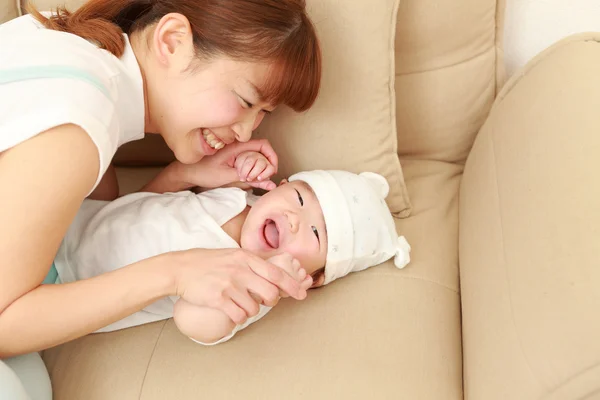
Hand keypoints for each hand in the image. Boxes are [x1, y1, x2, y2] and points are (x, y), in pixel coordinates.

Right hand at [170, 248, 308, 324]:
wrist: (181, 268)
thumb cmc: (209, 262)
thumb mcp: (233, 255)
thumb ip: (253, 263)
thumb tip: (274, 274)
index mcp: (246, 258)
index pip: (276, 273)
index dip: (292, 286)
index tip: (301, 294)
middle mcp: (240, 270)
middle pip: (270, 294)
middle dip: (271, 302)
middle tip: (263, 301)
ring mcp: (229, 285)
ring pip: (254, 308)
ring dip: (250, 311)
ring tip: (240, 304)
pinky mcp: (218, 298)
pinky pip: (239, 316)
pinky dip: (239, 318)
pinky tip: (232, 312)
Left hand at [182, 139, 277, 190]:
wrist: (187, 171)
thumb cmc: (203, 171)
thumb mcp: (227, 176)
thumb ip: (249, 178)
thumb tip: (267, 182)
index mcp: (238, 146)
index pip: (264, 145)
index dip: (272, 156)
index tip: (273, 169)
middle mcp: (240, 147)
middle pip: (264, 152)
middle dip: (267, 166)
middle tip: (261, 179)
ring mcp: (238, 153)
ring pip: (258, 159)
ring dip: (261, 170)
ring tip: (253, 181)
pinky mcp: (236, 160)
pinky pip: (251, 163)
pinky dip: (255, 172)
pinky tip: (251, 180)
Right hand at [234, 151, 275, 190]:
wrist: (242, 172)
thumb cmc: (252, 177)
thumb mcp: (258, 182)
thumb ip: (265, 184)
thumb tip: (273, 187)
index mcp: (268, 167)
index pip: (270, 169)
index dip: (265, 174)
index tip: (259, 179)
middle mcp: (262, 160)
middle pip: (260, 164)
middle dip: (253, 173)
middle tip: (249, 179)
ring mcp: (254, 156)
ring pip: (250, 161)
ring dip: (245, 171)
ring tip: (243, 178)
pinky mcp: (245, 154)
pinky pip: (242, 159)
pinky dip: (240, 168)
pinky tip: (239, 173)